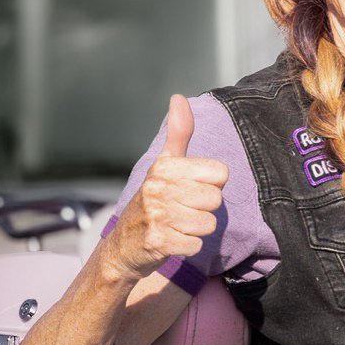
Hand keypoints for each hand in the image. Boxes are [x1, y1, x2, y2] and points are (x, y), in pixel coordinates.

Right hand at [109, 95, 228, 278]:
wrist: (124, 246)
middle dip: (204, 209)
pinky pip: (196, 245)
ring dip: (196, 230)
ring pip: (208, 224)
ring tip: (177, 226)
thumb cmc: (152, 202)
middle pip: (216, 200)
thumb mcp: (163, 165)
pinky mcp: (158, 241)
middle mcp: (158, 187)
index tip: (190, 189)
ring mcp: (157, 215)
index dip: (210, 185)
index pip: (220, 173)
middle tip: (182, 211)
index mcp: (165, 166)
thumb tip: (179, 97)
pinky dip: (187, 246)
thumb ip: (178, 133)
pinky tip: (172, 241)